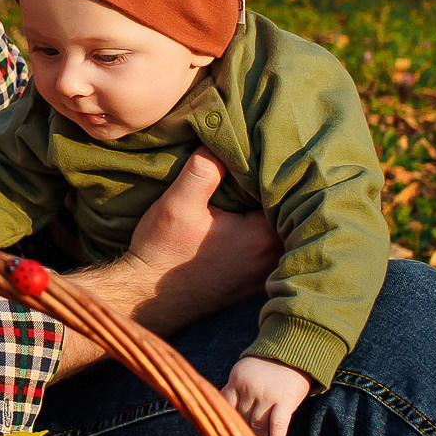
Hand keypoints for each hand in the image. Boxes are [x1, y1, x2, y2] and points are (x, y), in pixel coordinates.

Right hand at [58, 153, 281, 373]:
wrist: (145, 297)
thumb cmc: (161, 252)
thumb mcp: (177, 203)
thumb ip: (203, 169)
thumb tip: (224, 137)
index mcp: (262, 237)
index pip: (288, 192)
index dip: (279, 168)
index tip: (267, 149)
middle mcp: (272, 258)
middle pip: (290, 211)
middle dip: (278, 186)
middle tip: (266, 159)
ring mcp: (265, 273)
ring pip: (282, 229)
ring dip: (273, 208)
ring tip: (258, 183)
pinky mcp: (253, 281)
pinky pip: (271, 246)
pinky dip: (265, 228)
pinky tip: (249, 212)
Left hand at [221, 356, 308, 435]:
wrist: (295, 352)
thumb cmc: (268, 366)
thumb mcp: (246, 371)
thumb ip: (237, 390)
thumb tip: (227, 416)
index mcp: (236, 379)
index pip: (226, 406)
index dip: (227, 422)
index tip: (225, 435)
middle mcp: (249, 388)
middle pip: (242, 418)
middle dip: (242, 434)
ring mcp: (267, 394)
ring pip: (258, 424)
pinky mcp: (285, 400)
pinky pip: (278, 424)